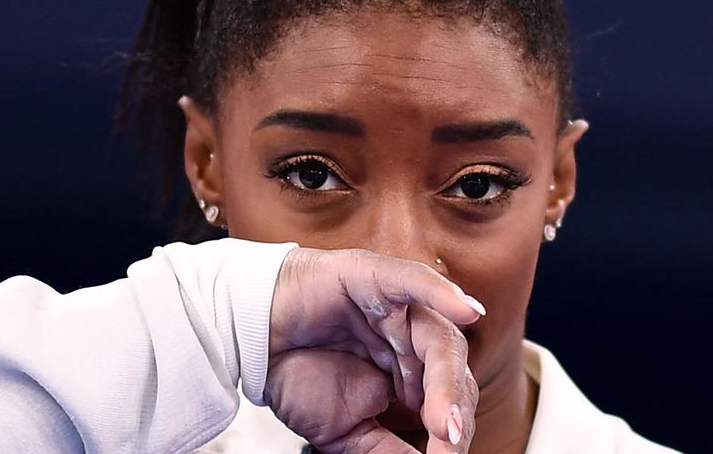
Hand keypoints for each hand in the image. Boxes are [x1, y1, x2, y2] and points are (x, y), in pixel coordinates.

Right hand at [265, 248, 483, 453]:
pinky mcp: (372, 277)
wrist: (246, 343)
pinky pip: (414, 281)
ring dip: (446, 380)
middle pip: (451, 371)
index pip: (448, 400)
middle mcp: (407, 337)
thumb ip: (385, 450)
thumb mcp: (344, 432)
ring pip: (438, 337)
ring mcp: (394, 306)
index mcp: (407, 371)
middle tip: (446, 443)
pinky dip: (441, 292)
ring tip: (443, 420)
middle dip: (451, 412)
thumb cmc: (292, 374)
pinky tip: (466, 311)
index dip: (450, 433)